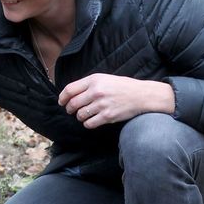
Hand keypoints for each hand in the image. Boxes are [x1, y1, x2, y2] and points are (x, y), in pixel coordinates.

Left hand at [58, 74, 174, 127]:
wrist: (142, 95)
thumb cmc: (122, 86)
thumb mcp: (105, 78)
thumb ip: (88, 84)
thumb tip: (71, 94)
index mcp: (94, 80)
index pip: (70, 89)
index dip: (62, 97)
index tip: (61, 102)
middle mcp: (96, 92)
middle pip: (72, 104)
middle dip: (69, 109)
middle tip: (71, 110)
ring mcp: (102, 104)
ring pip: (80, 115)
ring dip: (80, 117)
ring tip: (85, 114)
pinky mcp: (107, 116)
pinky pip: (89, 124)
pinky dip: (88, 123)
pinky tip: (92, 120)